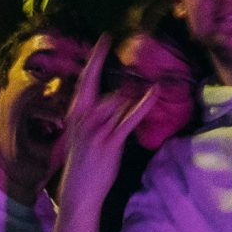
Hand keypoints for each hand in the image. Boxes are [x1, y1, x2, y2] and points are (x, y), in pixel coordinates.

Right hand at [57, 35, 156, 212]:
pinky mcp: (110, 142)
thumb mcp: (82, 133)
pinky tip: (154, 93)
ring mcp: (97, 130)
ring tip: (127, 115)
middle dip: (104, 64)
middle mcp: (84, 118)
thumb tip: (116, 95)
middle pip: (101, 86)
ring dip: (128, 103)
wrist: (79, 192)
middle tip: (112, 42)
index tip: (104, 39)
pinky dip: (144, 104)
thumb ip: (95, 113)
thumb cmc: (83, 162)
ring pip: (118, 102)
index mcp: (76, 114)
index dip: (95, 58)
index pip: (85, 79)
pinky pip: (129, 118)